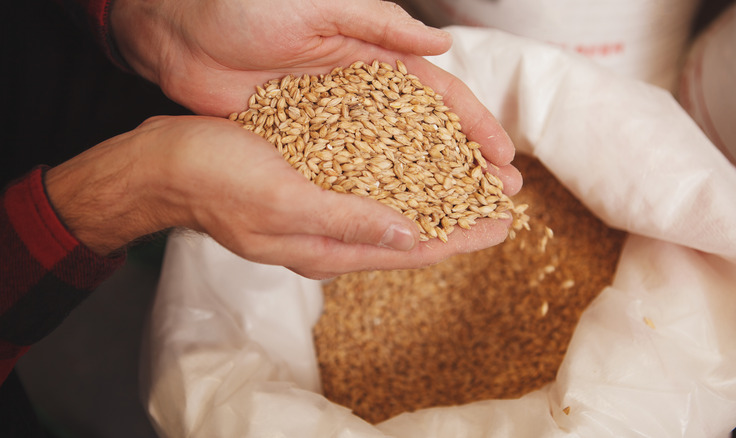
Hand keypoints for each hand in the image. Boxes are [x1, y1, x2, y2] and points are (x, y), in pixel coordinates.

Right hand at [46, 116, 514, 278]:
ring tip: (473, 176)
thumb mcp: (283, 201)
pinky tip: (419, 159)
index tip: (501, 225)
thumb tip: (408, 235)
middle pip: (410, 229)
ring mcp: (321, 208)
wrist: (166, 164)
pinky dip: (402, 173)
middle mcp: (330, 233)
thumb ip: (346, 221)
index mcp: (326, 247)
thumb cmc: (215, 180)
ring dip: (437, 192)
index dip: (459, 237)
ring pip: (394, 205)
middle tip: (502, 195)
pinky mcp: (312, 182)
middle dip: (459, 214)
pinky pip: (369, 183)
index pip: (409, 249)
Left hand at [110, 0, 521, 189]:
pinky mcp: (300, 144)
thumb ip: (381, 24)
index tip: (504, 159)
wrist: (177, 33)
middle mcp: (359, 95)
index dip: (475, 126)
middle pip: (423, 137)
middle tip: (498, 199)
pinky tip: (393, 224)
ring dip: (424, 191)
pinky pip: (343, 176)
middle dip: (462, 166)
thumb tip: (443, 42)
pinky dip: (369, 198)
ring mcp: (331, 124)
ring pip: (388, 164)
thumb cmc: (246, 6)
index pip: (438, 96)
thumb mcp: (319, 6)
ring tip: (457, 220)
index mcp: (373, 58)